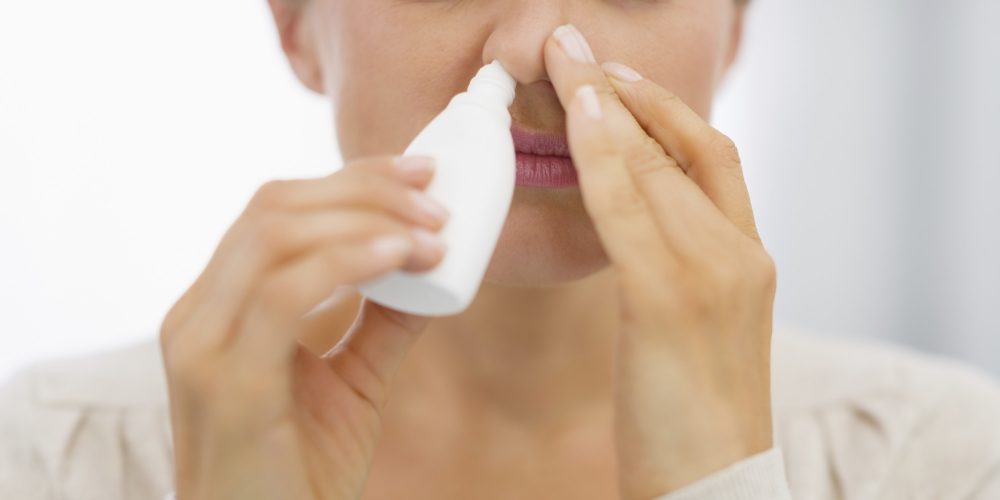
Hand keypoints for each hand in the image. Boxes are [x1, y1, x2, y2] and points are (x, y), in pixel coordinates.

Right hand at [159, 155, 448, 499]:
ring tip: (433, 235)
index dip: (350, 179)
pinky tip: (400, 258)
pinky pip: (283, 293)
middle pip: (274, 206)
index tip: (420, 174)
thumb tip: (432, 266)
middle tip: (437, 203)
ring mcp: (202, 345)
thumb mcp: (353, 381)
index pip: (276, 209)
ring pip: (275, 235)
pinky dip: (347, 262)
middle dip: (364, 189)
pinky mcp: (225, 382)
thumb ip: (382, 321)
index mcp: (220, 306)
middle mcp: (198, 314)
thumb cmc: (301, 471)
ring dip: (366, 220)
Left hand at [543, 25, 776, 498]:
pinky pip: (629, 210)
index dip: (664, 109)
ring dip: (607, 106)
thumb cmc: (694, 415)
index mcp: (751, 258)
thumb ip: (677, 268)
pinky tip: (577, 121)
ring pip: (656, 167)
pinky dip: (602, 159)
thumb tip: (635, 225)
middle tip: (576, 48)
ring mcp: (713, 273)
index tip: (619, 79)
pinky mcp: (670, 300)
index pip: (712, 157)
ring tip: (566, 62)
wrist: (717, 485)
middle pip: (682, 146)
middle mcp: (741, 253)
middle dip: (626, 90)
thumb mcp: (697, 327)